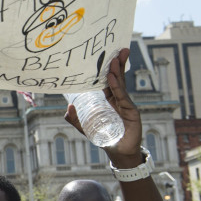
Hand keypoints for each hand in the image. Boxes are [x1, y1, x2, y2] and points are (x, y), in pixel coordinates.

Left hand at [65, 48, 142, 164]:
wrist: (118, 151)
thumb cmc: (104, 137)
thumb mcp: (86, 127)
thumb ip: (76, 119)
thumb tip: (68, 107)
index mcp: (109, 100)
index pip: (109, 80)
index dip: (108, 68)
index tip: (107, 55)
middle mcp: (118, 99)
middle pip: (118, 78)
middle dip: (118, 63)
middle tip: (119, 49)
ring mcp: (126, 104)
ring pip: (122, 84)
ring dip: (118, 70)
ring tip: (116, 58)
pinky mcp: (131, 111)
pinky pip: (122, 96)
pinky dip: (117, 86)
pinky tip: (114, 77)